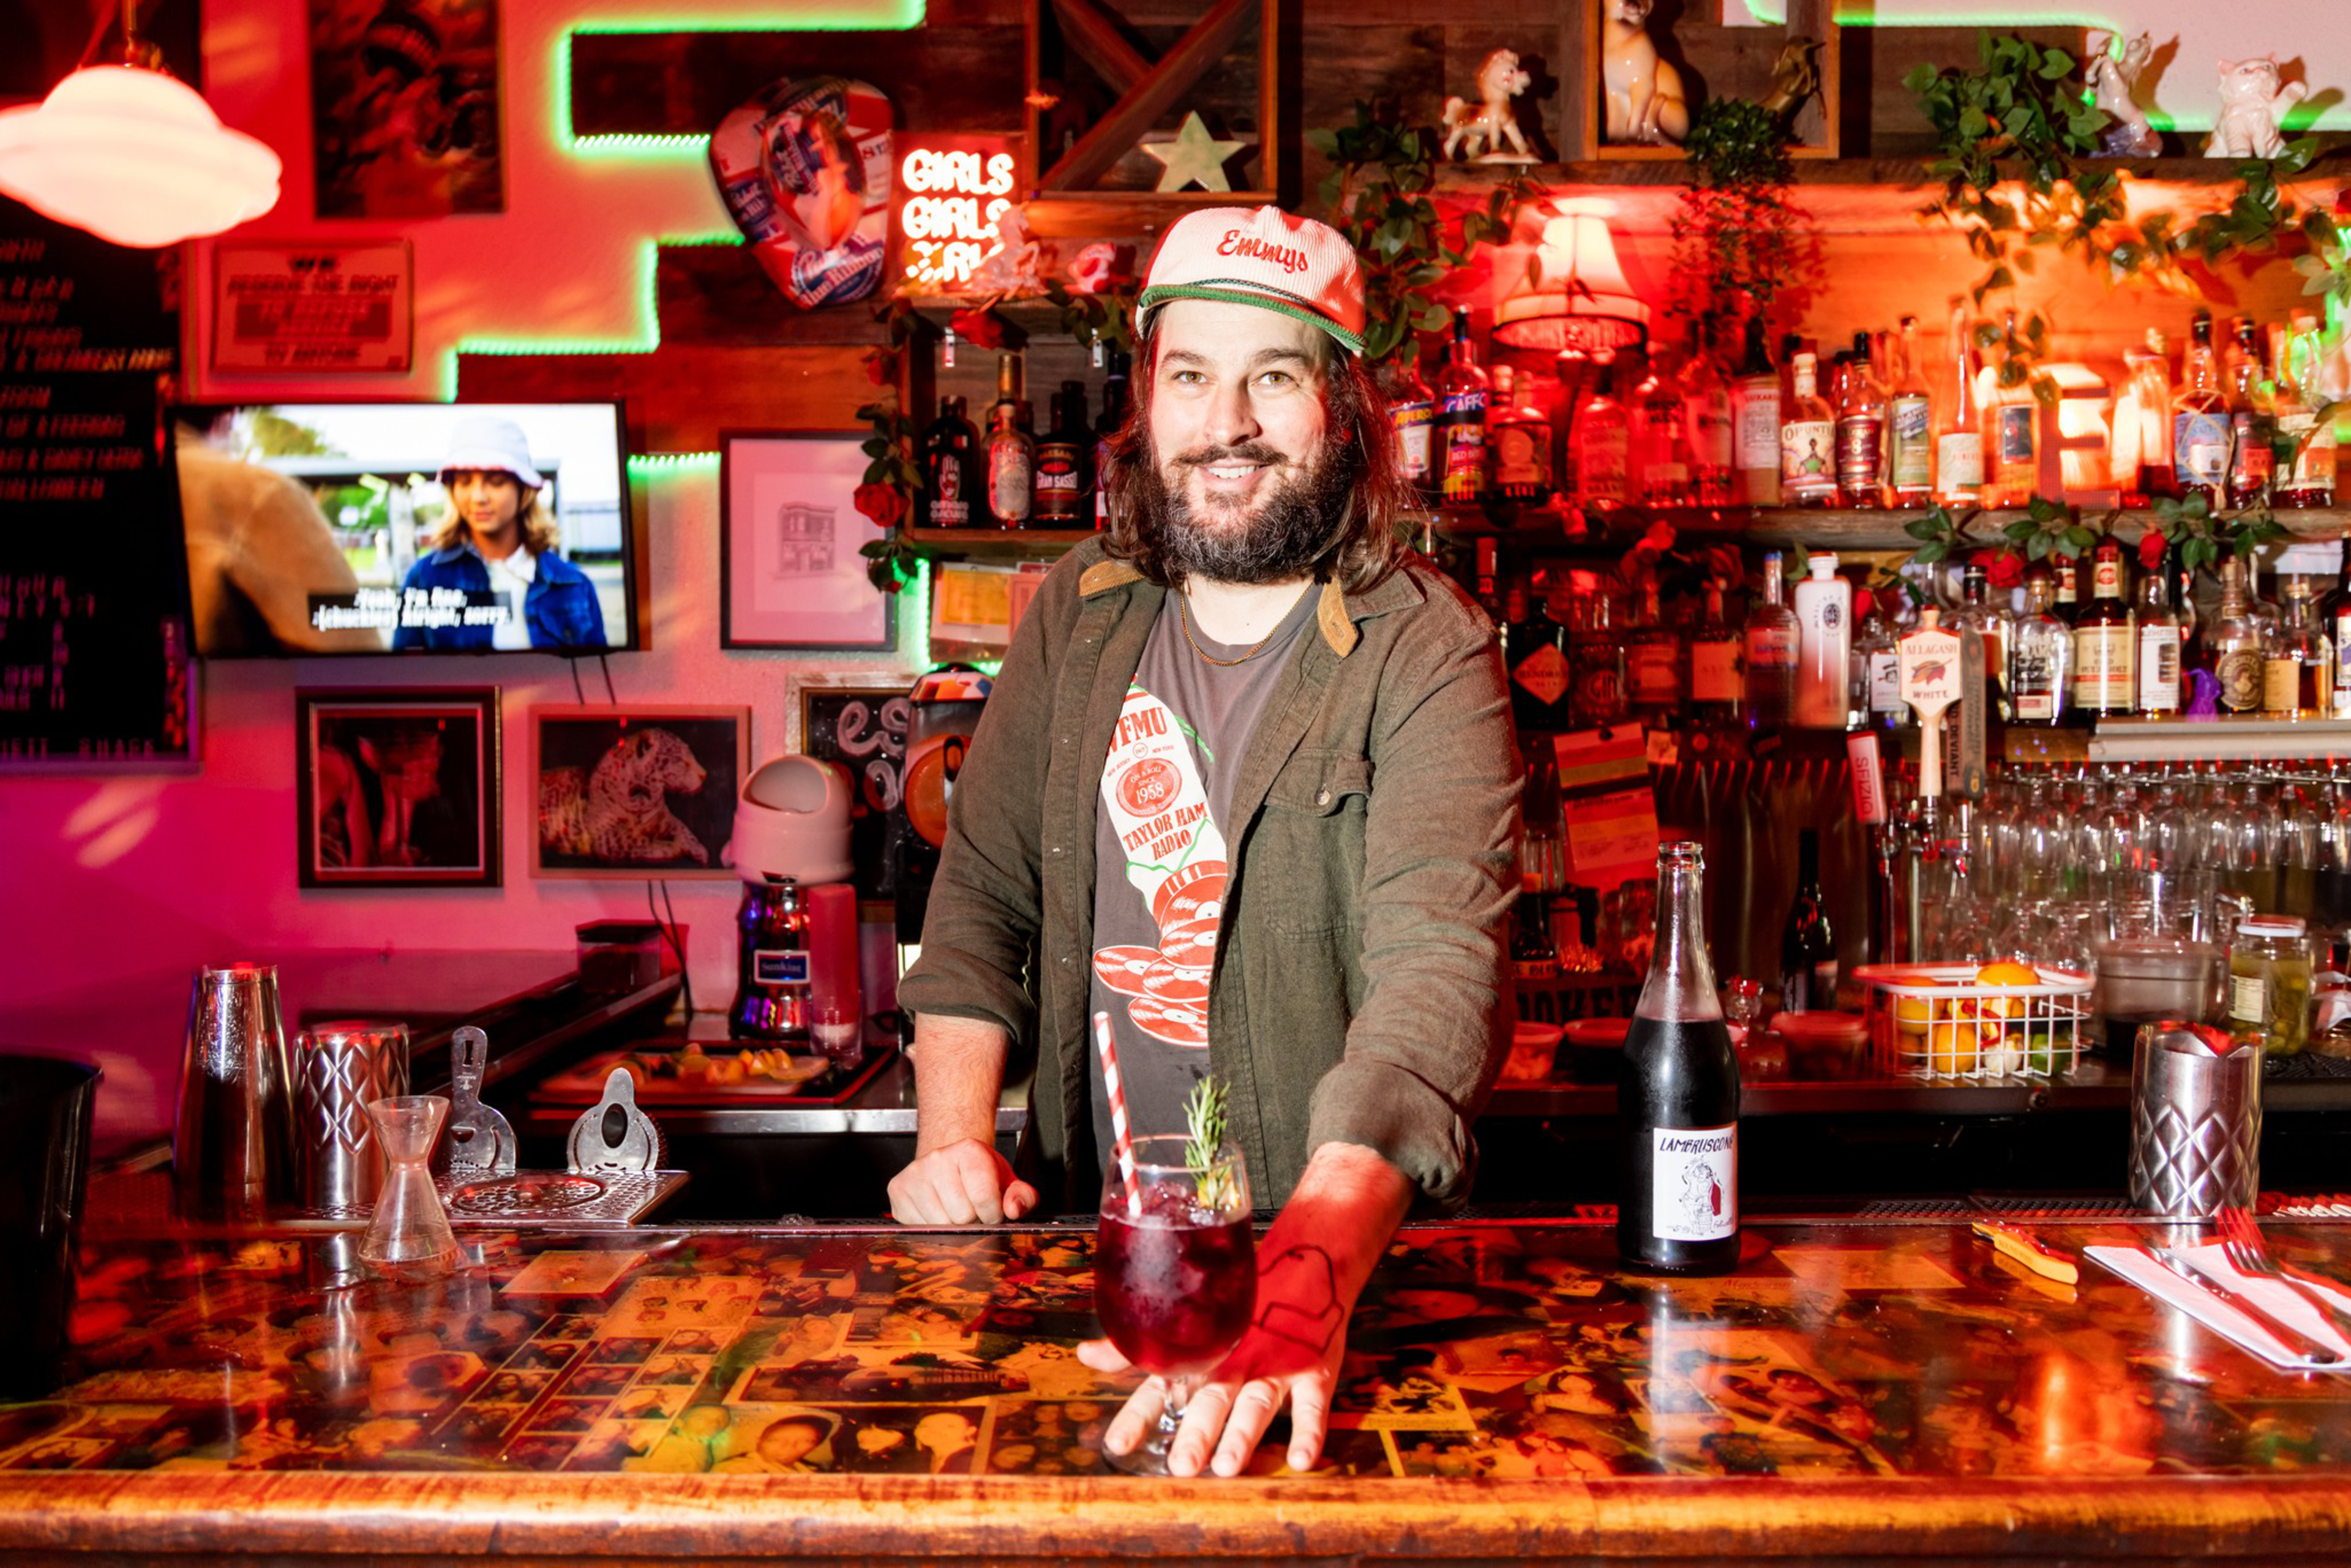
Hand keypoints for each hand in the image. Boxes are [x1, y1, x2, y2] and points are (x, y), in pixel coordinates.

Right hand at [887, 1137, 1037, 1224]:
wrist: (950, 1162)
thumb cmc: (980, 1175)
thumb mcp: (1009, 1181)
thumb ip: (1023, 1197)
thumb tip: (1013, 1210)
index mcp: (969, 1150)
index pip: (984, 1197)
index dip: (992, 1214)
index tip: (992, 1210)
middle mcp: (938, 1158)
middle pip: (961, 1215)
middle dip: (971, 1221)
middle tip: (971, 1209)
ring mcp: (915, 1174)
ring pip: (939, 1224)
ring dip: (951, 1226)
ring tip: (954, 1210)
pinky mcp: (898, 1189)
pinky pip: (918, 1227)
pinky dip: (931, 1227)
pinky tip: (937, 1211)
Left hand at [1079, 1240, 1350, 1476]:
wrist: (1309, 1261)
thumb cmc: (1244, 1302)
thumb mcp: (1193, 1325)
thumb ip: (1137, 1349)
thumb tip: (1084, 1355)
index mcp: (1201, 1353)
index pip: (1162, 1386)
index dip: (1138, 1416)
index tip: (1116, 1445)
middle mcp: (1235, 1359)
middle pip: (1211, 1399)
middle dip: (1196, 1432)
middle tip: (1181, 1465)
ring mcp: (1275, 1363)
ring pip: (1255, 1402)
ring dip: (1242, 1434)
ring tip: (1228, 1465)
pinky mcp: (1313, 1368)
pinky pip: (1313, 1403)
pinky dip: (1310, 1432)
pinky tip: (1302, 1459)